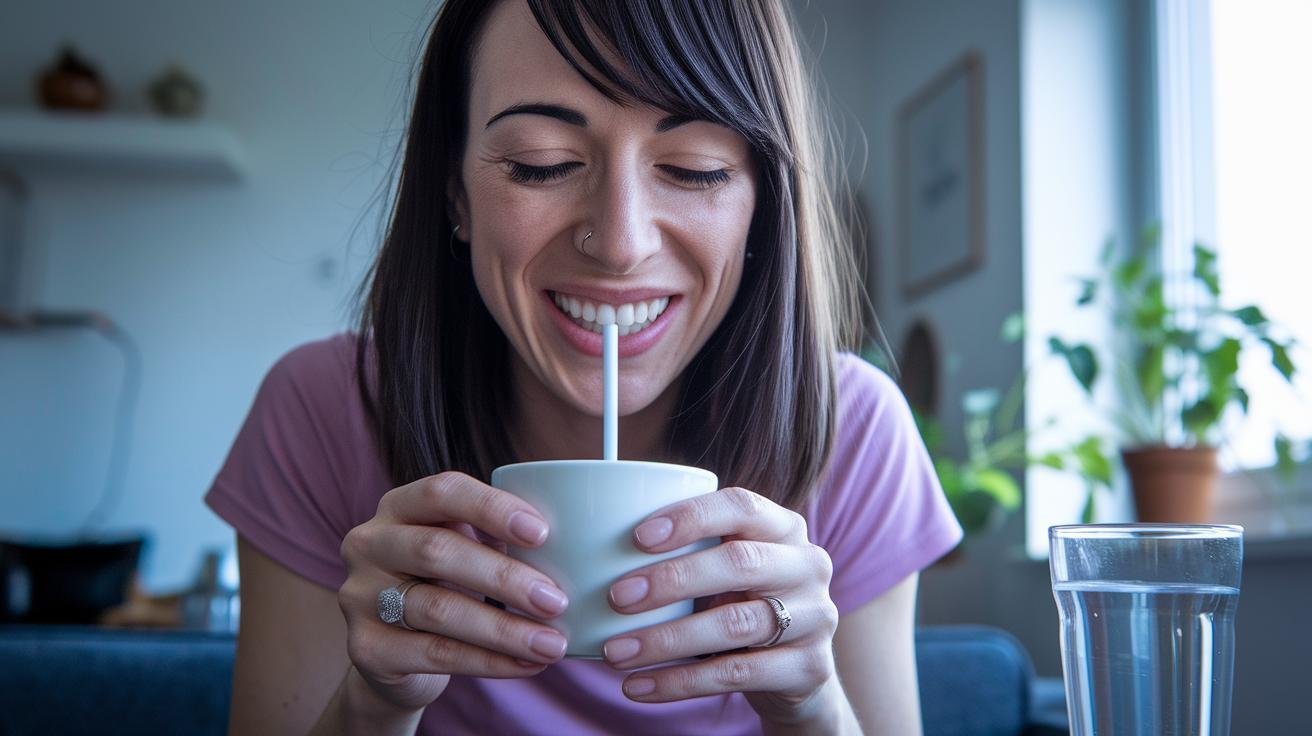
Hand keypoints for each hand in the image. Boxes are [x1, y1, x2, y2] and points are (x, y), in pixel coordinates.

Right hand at [336, 471, 571, 711]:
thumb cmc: (444, 583)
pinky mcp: (365, 647)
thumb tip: (574, 545)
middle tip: (556, 600)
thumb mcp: (462, 548)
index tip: (543, 533)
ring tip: (552, 643)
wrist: (393, 652)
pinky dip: (488, 661)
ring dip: (504, 629)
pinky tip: (526, 664)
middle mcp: (369, 544)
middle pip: (437, 552)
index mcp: (398, 506)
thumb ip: (498, 537)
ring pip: (438, 609)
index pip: (442, 491)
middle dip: (505, 577)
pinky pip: (434, 654)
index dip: (492, 508)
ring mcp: (360, 596)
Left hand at [602, 487, 839, 724]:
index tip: (637, 537)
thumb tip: (594, 546)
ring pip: (735, 624)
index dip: (691, 517)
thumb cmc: (743, 604)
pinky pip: (735, 674)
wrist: (798, 672)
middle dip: (672, 579)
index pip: (742, 506)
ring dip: (667, 639)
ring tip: (615, 652)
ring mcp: (816, 617)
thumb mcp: (726, 570)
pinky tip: (639, 686)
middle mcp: (808, 565)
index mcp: (785, 527)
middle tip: (617, 597)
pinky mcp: (809, 668)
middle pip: (739, 563)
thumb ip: (688, 550)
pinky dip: (679, 682)